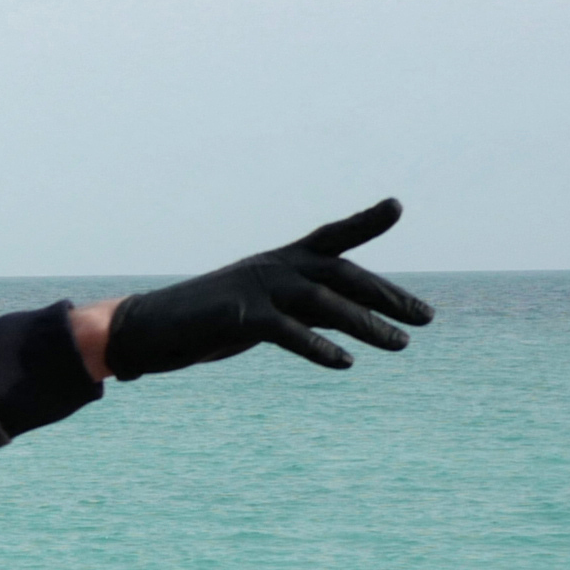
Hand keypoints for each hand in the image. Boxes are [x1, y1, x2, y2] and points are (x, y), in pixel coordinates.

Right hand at [104, 200, 433, 376]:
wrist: (144, 330)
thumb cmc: (204, 322)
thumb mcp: (261, 311)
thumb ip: (303, 311)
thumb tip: (349, 324)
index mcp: (278, 261)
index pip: (330, 238)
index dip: (365, 221)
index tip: (396, 206)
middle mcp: (273, 268)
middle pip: (342, 274)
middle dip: (387, 296)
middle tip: (425, 318)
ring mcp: (256, 290)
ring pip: (325, 303)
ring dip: (367, 324)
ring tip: (401, 345)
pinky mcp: (239, 317)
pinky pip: (288, 331)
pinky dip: (318, 346)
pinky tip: (344, 363)